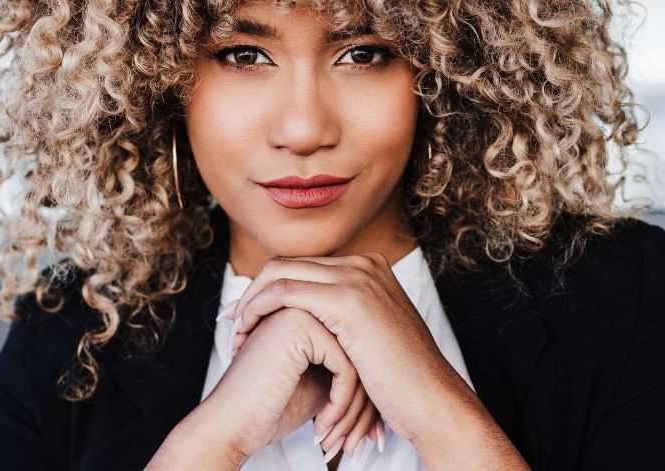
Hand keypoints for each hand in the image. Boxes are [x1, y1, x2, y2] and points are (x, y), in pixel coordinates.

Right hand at [200, 306, 383, 462]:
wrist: (232, 424)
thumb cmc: (271, 408)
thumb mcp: (319, 380)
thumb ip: (345, 361)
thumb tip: (381, 369)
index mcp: (309, 312)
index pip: (359, 348)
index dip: (365, 392)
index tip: (367, 430)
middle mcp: (306, 304)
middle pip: (362, 353)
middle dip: (365, 403)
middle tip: (362, 440)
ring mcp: (302, 309)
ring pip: (358, 360)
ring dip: (353, 410)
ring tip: (342, 441)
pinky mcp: (300, 326)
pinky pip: (346, 367)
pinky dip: (340, 405)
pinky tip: (323, 427)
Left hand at [225, 252, 471, 444]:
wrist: (432, 400)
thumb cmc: (403, 381)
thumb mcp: (373, 337)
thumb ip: (348, 319)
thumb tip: (315, 322)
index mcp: (369, 268)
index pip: (303, 266)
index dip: (269, 288)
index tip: (247, 315)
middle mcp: (363, 264)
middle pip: (288, 263)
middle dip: (253, 292)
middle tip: (232, 322)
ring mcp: (357, 278)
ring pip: (279, 273)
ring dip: (250, 302)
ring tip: (236, 333)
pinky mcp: (347, 300)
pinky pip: (284, 292)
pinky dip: (257, 310)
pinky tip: (248, 334)